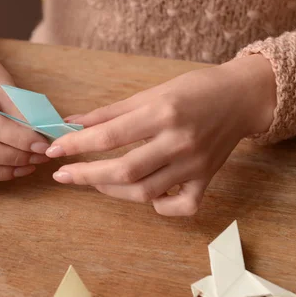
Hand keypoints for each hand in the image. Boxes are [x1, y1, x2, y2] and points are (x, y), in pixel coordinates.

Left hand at [45, 55, 276, 215]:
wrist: (242, 96)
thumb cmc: (194, 89)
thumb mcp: (150, 92)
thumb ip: (109, 112)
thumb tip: (72, 123)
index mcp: (161, 114)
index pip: (108, 136)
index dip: (75, 145)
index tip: (53, 151)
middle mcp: (178, 142)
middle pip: (123, 171)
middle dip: (85, 176)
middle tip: (62, 175)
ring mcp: (194, 165)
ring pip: (145, 192)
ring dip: (112, 190)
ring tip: (94, 181)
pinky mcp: (207, 180)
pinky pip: (181, 207)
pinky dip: (159, 207)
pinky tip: (144, 195)